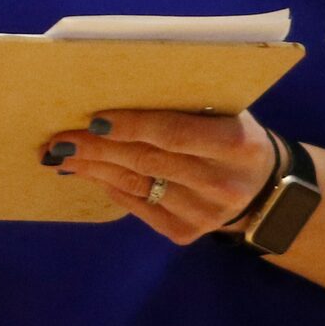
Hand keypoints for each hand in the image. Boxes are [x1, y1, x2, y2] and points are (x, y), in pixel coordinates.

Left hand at [43, 108, 276, 245]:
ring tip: (62, 155)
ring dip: (93, 168)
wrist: (265, 191)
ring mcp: (204, 214)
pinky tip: (89, 173)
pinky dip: (110, 188)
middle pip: (146, 161)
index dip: (131, 126)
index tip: (94, 118)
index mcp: (235, 143)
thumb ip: (185, 105)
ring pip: (136, 185)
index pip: (173, 133)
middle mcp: (220, 183)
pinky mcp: (186, 234)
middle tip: (59, 138)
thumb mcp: (227, 111)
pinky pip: (138, 208)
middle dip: (97, 148)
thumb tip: (119, 91)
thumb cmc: (235, 134)